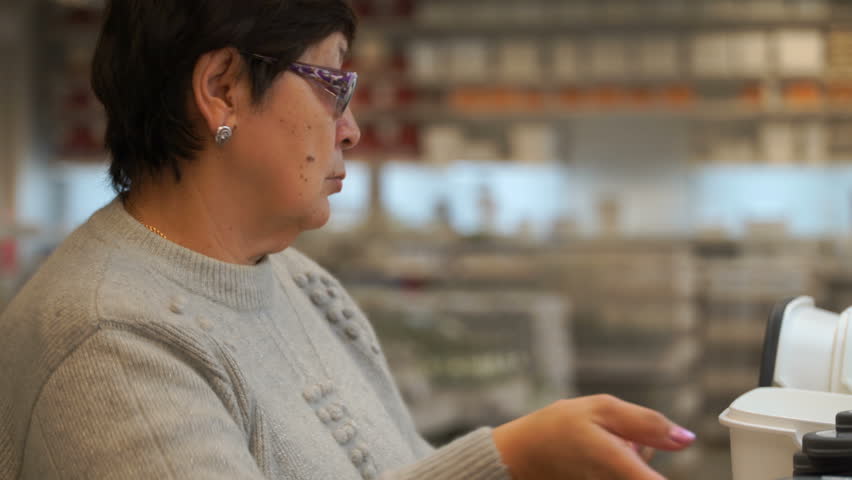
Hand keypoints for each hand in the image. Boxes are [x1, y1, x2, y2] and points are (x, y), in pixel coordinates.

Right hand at [492, 395, 694, 479]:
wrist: (517, 457)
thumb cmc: (555, 429)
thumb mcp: (600, 409)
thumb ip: (646, 423)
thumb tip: (687, 438)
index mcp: (622, 466)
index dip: (666, 473)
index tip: (651, 449)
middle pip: (653, 474)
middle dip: (645, 453)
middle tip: (618, 436)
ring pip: (637, 474)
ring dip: (630, 460)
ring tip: (601, 445)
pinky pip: (621, 477)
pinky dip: (616, 468)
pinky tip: (594, 459)